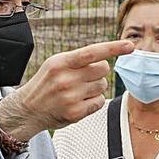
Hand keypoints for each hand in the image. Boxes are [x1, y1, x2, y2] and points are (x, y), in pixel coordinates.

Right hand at [0, 40, 134, 141]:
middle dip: (99, 71)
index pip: (92, 52)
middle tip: (83, 77)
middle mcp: (66, 79)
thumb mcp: (56, 65)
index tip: (130, 46)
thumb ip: (79, 60)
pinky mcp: (76, 112)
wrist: (28, 109)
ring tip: (77, 91)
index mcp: (60, 62)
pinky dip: (94, 101)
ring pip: (103, 86)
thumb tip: (108, 58)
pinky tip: (79, 102)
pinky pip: (100, 101)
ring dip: (95, 87)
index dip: (113, 48)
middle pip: (103, 69)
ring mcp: (71, 97)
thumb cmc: (47, 83)